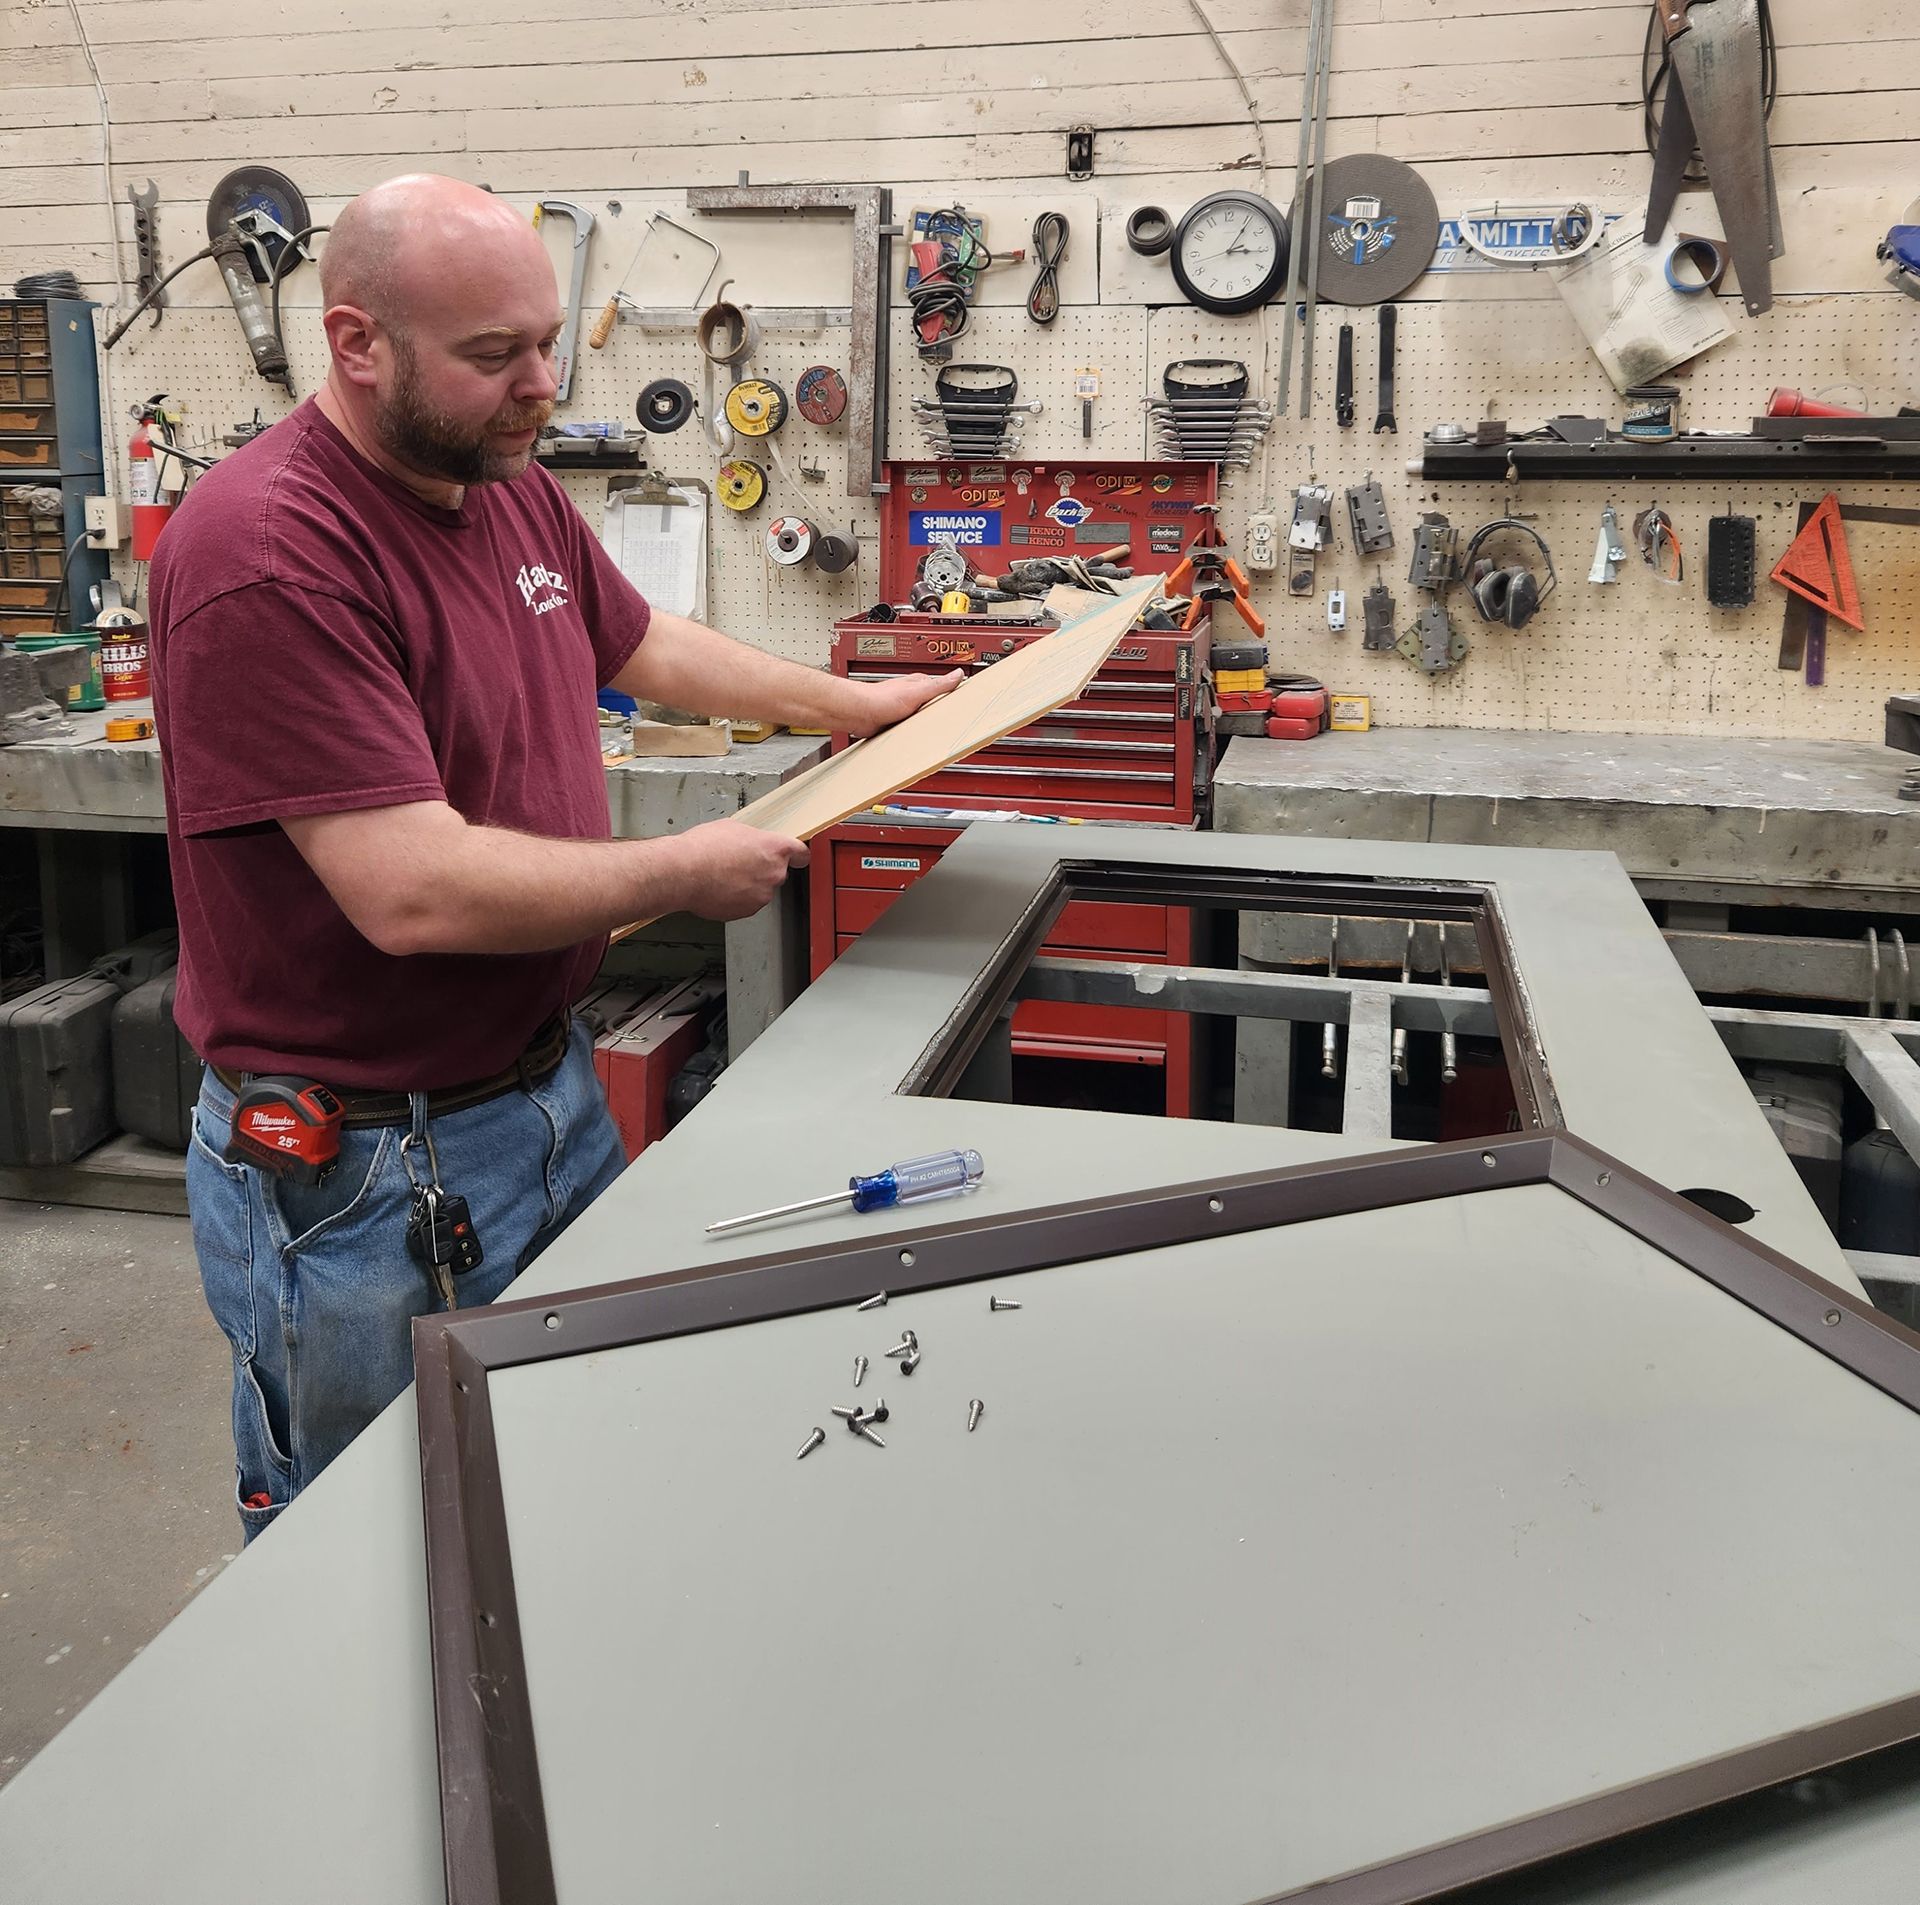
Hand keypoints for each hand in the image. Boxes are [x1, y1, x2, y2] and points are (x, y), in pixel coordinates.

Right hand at [666, 819, 809, 921]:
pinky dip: (736, 898)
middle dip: (762, 868)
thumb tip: (750, 843)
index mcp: (774, 849)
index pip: (801, 853)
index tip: (797, 858)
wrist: (683, 873)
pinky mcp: (747, 911)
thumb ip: (752, 839)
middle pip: (777, 872)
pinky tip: (719, 887)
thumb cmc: (703, 849)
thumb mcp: (732, 828)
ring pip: (760, 889)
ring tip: (723, 874)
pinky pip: (746, 903)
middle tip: (739, 862)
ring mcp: (761, 895)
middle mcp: (773, 874)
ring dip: (748, 884)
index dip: (798, 855)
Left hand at [842, 669, 963, 738]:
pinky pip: (912, 729)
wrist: (859, 714)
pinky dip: (916, 733)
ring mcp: (906, 710)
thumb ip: (938, 685)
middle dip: (944, 714)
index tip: (967, 702)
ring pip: (924, 718)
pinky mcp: (898, 723)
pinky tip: (919, 737)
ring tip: (938, 732)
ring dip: (929, 725)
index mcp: (920, 685)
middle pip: (936, 705)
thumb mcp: (916, 691)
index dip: (956, 696)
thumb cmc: (880, 699)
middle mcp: (913, 696)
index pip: (944, 688)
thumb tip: (957, 674)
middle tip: (955, 722)